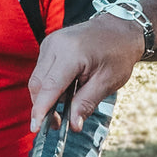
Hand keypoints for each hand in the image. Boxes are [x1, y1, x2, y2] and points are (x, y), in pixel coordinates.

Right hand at [28, 15, 142, 131]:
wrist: (120, 28)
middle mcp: (55, 45)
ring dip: (47, 96)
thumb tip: (73, 126)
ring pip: (37, 78)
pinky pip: (42, 70)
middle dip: (43, 107)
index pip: (49, 87)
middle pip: (37, 84)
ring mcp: (50, 43)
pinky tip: (67, 89)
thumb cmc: (118, 53)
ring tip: (68, 105)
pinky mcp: (49, 45)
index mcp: (71, 53)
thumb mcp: (107, 82)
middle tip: (58, 124)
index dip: (41, 110)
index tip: (36, 128)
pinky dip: (50, 85)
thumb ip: (86, 103)